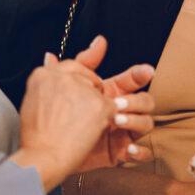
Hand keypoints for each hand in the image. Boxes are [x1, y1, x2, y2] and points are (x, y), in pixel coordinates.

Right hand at [13, 57, 115, 190]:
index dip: (79, 76)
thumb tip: (50, 54)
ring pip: (98, 93)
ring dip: (94, 108)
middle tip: (74, 117)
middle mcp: (62, 77)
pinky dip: (105, 120)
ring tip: (78, 127)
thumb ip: (48, 78)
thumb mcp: (34, 100)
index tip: (85, 81)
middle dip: (87, 94)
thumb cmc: (37, 136)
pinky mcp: (99, 103)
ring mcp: (81, 89)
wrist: (43, 158)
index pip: (69, 66)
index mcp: (43, 75)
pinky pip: (111, 107)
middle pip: (86, 78)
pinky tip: (90, 131)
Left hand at [71, 36, 155, 168]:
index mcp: (113, 93)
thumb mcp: (69, 86)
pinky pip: (144, 153)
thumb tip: (98, 40)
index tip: (147, 71)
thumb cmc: (61, 119)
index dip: (141, 74)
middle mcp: (122, 111)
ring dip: (136, 121)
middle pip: (146, 100)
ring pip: (147, 123)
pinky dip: (140, 151)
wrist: (47, 152)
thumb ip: (83, 63)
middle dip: (137, 101)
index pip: (132, 80)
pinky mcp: (122, 153)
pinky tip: (129, 149)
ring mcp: (124, 132)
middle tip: (118, 104)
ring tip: (118, 122)